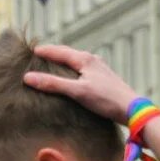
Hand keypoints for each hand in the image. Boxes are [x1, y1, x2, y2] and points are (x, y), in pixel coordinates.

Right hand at [23, 44, 138, 123]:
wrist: (132, 109)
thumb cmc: (106, 99)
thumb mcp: (77, 92)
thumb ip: (53, 84)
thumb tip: (28, 77)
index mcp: (84, 59)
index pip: (58, 51)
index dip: (43, 51)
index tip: (29, 51)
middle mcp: (92, 60)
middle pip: (67, 54)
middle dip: (52, 54)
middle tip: (37, 56)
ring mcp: (98, 68)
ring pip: (75, 61)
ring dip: (62, 62)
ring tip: (50, 66)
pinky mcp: (102, 78)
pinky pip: (81, 69)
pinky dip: (71, 70)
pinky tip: (70, 77)